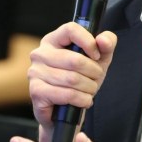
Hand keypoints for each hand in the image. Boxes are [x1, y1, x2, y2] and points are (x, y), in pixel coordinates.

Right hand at [28, 23, 116, 138]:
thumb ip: (106, 44)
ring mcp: (35, 72)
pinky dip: (82, 99)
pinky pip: (66, 94)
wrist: (65, 112)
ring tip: (90, 91)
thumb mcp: (98, 60)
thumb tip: (103, 40)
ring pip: (72, 79)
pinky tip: (84, 101)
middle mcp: (40, 53)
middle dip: (93, 72)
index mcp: (53, 40)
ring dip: (89, 88)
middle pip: (75, 59)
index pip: (71, 29)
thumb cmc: (80, 81)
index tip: (97, 56)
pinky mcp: (36, 91)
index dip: (88, 42)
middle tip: (96, 79)